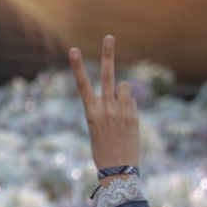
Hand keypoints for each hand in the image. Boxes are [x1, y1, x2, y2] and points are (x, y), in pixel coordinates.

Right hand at [68, 35, 139, 173]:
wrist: (118, 169)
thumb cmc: (103, 149)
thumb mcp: (97, 127)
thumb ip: (107, 106)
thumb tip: (122, 90)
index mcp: (90, 112)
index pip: (82, 85)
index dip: (77, 66)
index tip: (73, 49)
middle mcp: (106, 109)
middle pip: (108, 76)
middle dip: (108, 55)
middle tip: (109, 37)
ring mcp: (121, 112)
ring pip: (124, 87)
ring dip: (122, 93)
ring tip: (119, 110)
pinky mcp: (134, 116)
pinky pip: (132, 102)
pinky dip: (129, 108)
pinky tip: (126, 123)